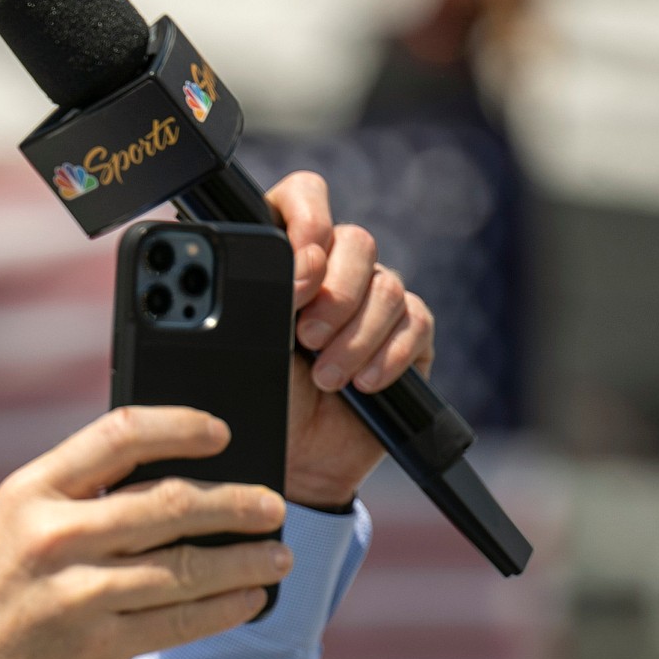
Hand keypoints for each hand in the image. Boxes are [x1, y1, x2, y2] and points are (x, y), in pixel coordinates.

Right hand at [0, 406, 291, 658]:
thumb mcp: (10, 531)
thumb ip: (77, 504)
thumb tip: (172, 490)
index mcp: (30, 492)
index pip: (120, 434)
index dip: (181, 426)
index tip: (221, 432)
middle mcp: (53, 534)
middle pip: (170, 502)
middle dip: (236, 503)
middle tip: (273, 506)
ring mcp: (77, 593)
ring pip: (186, 566)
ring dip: (245, 561)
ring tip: (278, 557)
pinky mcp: (97, 647)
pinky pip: (180, 621)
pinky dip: (224, 609)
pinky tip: (249, 600)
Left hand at [266, 170, 435, 507]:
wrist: (294, 463)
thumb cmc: (259, 400)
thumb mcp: (242, 346)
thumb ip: (251, 298)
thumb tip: (281, 271)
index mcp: (287, 255)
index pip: (305, 196)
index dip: (308, 219)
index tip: (299, 266)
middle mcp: (334, 269)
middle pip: (355, 240)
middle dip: (332, 292)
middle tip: (305, 338)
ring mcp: (373, 301)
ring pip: (385, 283)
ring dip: (354, 335)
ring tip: (325, 377)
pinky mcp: (407, 336)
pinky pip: (416, 321)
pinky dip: (389, 355)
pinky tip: (363, 385)